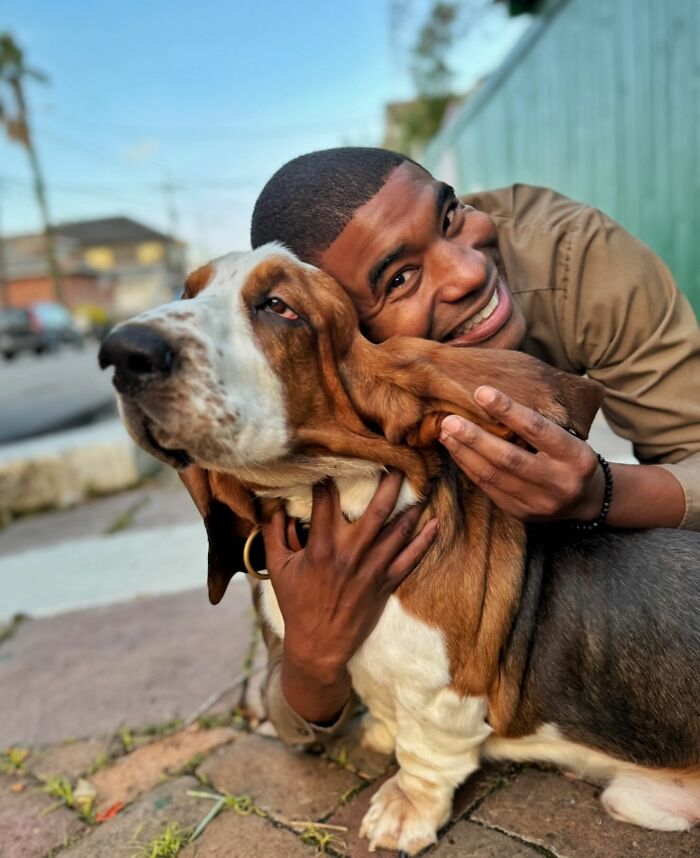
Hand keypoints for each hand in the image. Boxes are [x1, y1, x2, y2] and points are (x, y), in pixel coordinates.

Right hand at [261, 470, 438, 721]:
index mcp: (321, 546)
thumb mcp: (277, 568)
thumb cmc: (296, 604)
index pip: (327, 501)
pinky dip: (424, 541)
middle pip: (376, 509)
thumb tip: (274, 507)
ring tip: (421, 482)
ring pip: (398, 530)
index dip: (330, 478)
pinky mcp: (385, 584)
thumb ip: (274, 534)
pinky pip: (410, 559)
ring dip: (412, 505)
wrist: (318, 646)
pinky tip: (435, 523)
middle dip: (390, 482)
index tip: (337, 460)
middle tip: (399, 459)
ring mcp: (371, 569)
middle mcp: (350, 553)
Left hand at [439, 385, 604, 522]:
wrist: (586, 499)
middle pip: (509, 458)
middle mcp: (559, 482)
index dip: (508, 410)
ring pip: (493, 476)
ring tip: (446, 433)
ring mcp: (539, 502)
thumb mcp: (568, 438)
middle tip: (450, 420)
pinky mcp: (521, 513)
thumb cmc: (571, 457)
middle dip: (475, 438)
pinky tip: (456, 451)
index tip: (481, 392)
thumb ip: (537, 426)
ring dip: (465, 453)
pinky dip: (469, 467)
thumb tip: (491, 399)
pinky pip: (488, 488)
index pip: (537, 429)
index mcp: (576, 456)